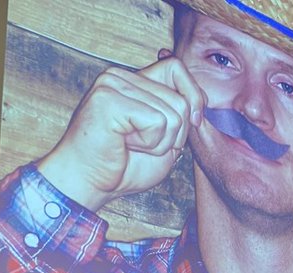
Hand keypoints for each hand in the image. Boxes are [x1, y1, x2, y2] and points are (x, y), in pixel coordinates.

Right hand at [37, 55, 206, 211]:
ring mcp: (112, 83)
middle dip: (174, 135)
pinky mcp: (108, 98)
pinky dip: (149, 143)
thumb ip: (182, 116)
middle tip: (143, 145)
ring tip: (131, 145)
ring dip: (160, 142)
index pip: (177, 69)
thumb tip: (202, 99)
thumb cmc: (126, 166)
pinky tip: (125, 144)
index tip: (191, 123)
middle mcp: (121, 76)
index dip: (193, 97)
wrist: (90, 184)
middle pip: (181, 99)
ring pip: (173, 113)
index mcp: (134, 81)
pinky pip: (158, 122)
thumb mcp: (167, 140)